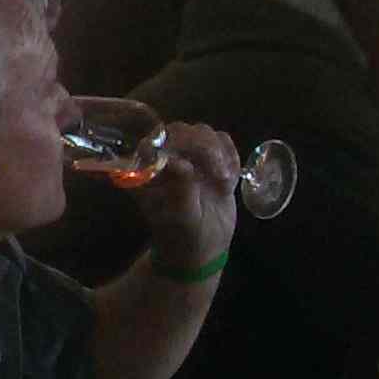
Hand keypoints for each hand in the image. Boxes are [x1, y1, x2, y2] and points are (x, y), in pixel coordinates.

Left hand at [139, 120, 240, 267]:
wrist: (203, 248)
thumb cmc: (183, 236)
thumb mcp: (182, 218)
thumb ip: (181, 190)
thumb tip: (180, 162)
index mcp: (147, 171)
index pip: (152, 142)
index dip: (169, 144)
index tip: (188, 163)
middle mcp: (166, 159)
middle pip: (180, 130)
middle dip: (201, 146)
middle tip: (217, 173)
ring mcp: (190, 158)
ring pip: (203, 133)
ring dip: (218, 153)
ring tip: (224, 180)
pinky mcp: (213, 161)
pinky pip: (224, 144)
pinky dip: (231, 157)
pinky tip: (230, 180)